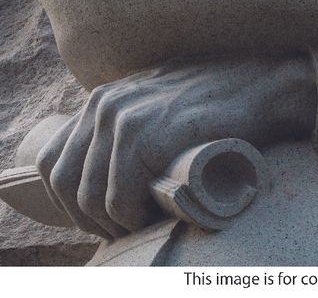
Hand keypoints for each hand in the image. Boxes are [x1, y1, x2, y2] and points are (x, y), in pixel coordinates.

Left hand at [36, 56, 315, 238]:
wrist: (264, 85)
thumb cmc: (219, 105)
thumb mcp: (161, 108)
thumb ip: (131, 128)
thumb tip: (108, 175)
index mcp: (103, 99)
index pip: (54, 160)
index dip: (67, 201)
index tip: (97, 219)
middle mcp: (105, 104)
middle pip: (65, 181)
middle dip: (87, 218)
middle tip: (119, 231)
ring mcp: (124, 117)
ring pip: (90, 195)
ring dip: (112, 223)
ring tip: (139, 227)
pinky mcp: (148, 135)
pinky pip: (120, 197)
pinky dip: (131, 218)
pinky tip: (152, 218)